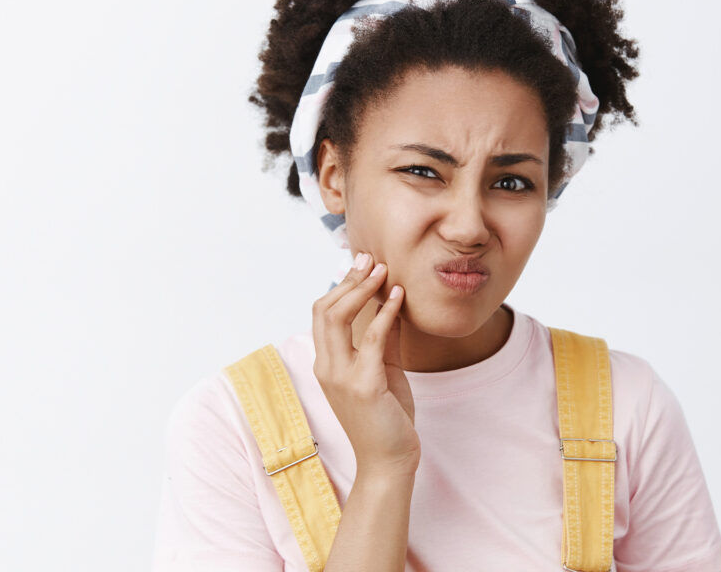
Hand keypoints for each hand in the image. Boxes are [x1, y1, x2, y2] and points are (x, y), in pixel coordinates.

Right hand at [312, 252, 419, 479]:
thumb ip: (380, 340)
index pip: (322, 313)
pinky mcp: (363, 385)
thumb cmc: (386, 418)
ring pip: (337, 317)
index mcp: (326, 364)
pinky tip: (398, 297)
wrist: (389, 461)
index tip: (362, 264)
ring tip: (382, 270)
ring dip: (361, 288)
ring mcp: (340, 376)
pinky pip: (371, 338)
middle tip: (370, 259)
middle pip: (324, 308)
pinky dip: (385, 312)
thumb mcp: (381, 371)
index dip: (340, 285)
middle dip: (348, 279)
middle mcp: (326, 367)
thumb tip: (389, 303)